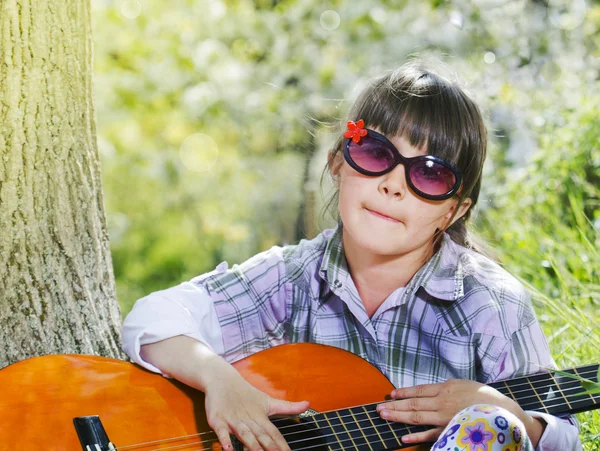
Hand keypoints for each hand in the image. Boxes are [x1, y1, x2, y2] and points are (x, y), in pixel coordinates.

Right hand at [204, 367, 309, 450]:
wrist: (222, 380)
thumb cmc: (247, 394)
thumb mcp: (268, 400)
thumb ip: (288, 407)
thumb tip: (308, 404)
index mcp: (261, 416)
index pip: (274, 433)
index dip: (282, 444)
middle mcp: (249, 419)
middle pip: (261, 436)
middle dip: (269, 448)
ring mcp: (233, 420)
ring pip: (244, 434)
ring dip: (252, 445)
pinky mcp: (218, 420)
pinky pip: (222, 432)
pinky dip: (225, 440)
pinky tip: (229, 449)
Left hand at [376, 379, 528, 444]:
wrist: (506, 413)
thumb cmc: (485, 398)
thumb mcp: (464, 385)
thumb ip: (446, 388)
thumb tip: (430, 391)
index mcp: (446, 388)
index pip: (419, 390)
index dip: (403, 392)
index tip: (390, 394)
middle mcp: (443, 402)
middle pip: (413, 404)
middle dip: (394, 405)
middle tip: (378, 408)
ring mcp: (446, 417)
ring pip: (417, 417)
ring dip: (398, 417)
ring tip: (384, 416)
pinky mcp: (452, 431)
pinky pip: (431, 435)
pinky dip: (417, 437)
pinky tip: (404, 438)